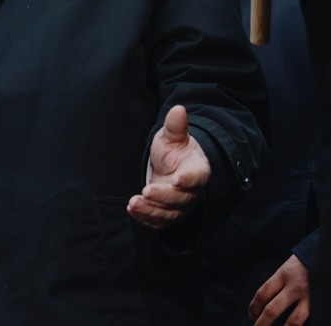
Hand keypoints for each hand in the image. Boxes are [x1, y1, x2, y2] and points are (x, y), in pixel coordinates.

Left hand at [127, 105, 209, 228]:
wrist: (171, 167)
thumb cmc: (174, 150)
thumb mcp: (173, 136)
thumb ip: (175, 126)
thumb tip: (178, 109)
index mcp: (197, 170)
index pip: (196, 177)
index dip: (188, 180)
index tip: (177, 179)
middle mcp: (191, 192)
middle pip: (180, 199)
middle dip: (163, 197)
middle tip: (146, 191)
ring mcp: (180, 205)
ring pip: (169, 213)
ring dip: (151, 210)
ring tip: (134, 203)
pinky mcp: (167, 214)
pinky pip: (158, 221)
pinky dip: (146, 218)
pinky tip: (133, 210)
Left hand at [249, 254, 309, 325]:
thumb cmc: (308, 262)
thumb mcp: (289, 267)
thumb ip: (280, 282)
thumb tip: (266, 301)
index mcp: (284, 274)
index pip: (262, 294)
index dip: (254, 307)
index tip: (251, 316)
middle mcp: (294, 286)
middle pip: (272, 309)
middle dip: (262, 323)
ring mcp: (309, 296)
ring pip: (292, 321)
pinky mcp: (321, 303)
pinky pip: (308, 320)